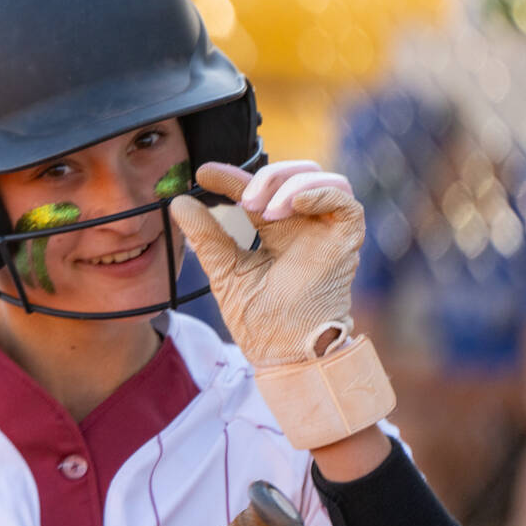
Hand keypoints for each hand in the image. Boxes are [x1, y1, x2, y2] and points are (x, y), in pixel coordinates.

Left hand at [169, 160, 363, 365]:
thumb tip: (178, 203)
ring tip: (262, 210)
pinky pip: (346, 202)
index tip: (204, 173)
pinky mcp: (346, 241)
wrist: (282, 352)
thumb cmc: (259, 320)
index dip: (234, 176)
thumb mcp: (224, 270)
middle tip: (243, 199)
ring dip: (289, 184)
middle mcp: (304, 225)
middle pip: (294, 174)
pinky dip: (320, 192)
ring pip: (321, 179)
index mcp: (278, 230)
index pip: (259, 190)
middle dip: (267, 176)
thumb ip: (206, 236)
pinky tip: (293, 204)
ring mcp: (327, 232)